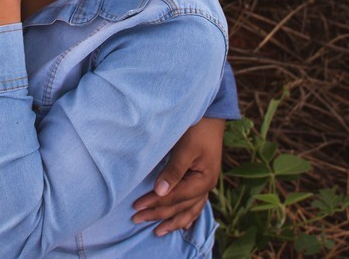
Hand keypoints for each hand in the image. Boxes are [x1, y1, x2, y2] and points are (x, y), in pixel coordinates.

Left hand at [132, 118, 224, 236]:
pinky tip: (184, 225)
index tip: (136, 206)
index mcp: (204, 180)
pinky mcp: (202, 180)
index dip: (155, 202)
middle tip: (136, 219)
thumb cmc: (198, 128)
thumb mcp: (185, 148)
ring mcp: (206, 185)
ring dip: (172, 220)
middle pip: (180, 206)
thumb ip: (173, 171)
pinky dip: (188, 215)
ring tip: (158, 231)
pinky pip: (196, 204)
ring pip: (189, 209)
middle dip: (158, 214)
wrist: (211, 115)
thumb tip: (159, 192)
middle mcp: (206, 186)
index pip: (175, 197)